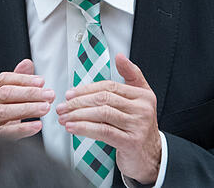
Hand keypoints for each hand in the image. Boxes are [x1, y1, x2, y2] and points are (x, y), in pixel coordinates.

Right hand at [0, 59, 54, 138]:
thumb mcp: (7, 101)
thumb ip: (17, 82)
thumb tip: (27, 63)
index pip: (3, 79)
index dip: (24, 79)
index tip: (41, 82)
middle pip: (5, 94)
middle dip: (29, 93)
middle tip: (49, 95)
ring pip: (4, 111)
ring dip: (28, 108)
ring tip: (45, 108)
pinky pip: (5, 132)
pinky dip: (23, 129)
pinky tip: (37, 126)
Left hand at [57, 54, 160, 183]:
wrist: (151, 157)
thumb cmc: (139, 127)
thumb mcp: (140, 99)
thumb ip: (131, 76)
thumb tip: (120, 56)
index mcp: (143, 95)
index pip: (109, 86)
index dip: (87, 89)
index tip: (70, 94)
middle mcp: (142, 109)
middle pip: (104, 99)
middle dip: (78, 102)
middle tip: (62, 107)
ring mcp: (138, 125)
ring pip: (102, 114)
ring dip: (78, 115)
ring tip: (64, 118)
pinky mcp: (131, 142)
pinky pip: (103, 131)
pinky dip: (85, 128)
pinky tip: (73, 128)